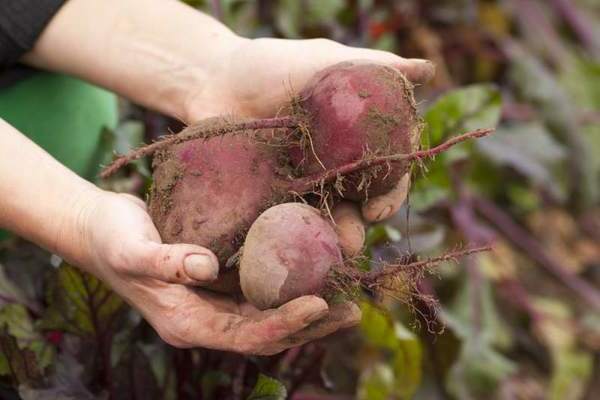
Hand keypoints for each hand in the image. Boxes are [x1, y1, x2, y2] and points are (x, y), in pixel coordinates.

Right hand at [79, 191, 359, 353]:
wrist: (99, 229)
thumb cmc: (111, 240)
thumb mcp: (132, 249)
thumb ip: (165, 261)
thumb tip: (208, 268)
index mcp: (187, 322)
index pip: (245, 335)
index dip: (283, 323)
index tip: (319, 304)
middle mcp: (206, 319)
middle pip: (267, 332)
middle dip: (310, 325)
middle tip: (352, 310)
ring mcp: (214, 302)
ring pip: (268, 314)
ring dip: (307, 309)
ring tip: (347, 296)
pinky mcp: (219, 281)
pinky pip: (260, 290)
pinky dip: (288, 285)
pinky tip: (314, 268)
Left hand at [184, 38, 433, 254]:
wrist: (212, 79)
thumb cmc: (270, 65)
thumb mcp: (322, 62)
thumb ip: (371, 68)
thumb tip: (426, 70)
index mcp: (355, 139)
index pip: (386, 171)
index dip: (390, 192)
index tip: (379, 208)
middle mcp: (334, 166)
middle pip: (359, 203)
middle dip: (359, 226)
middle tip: (351, 242)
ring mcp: (302, 184)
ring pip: (325, 218)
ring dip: (329, 240)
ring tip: (323, 254)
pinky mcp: (269, 196)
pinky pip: (285, 221)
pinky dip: (291, 237)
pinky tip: (289, 250)